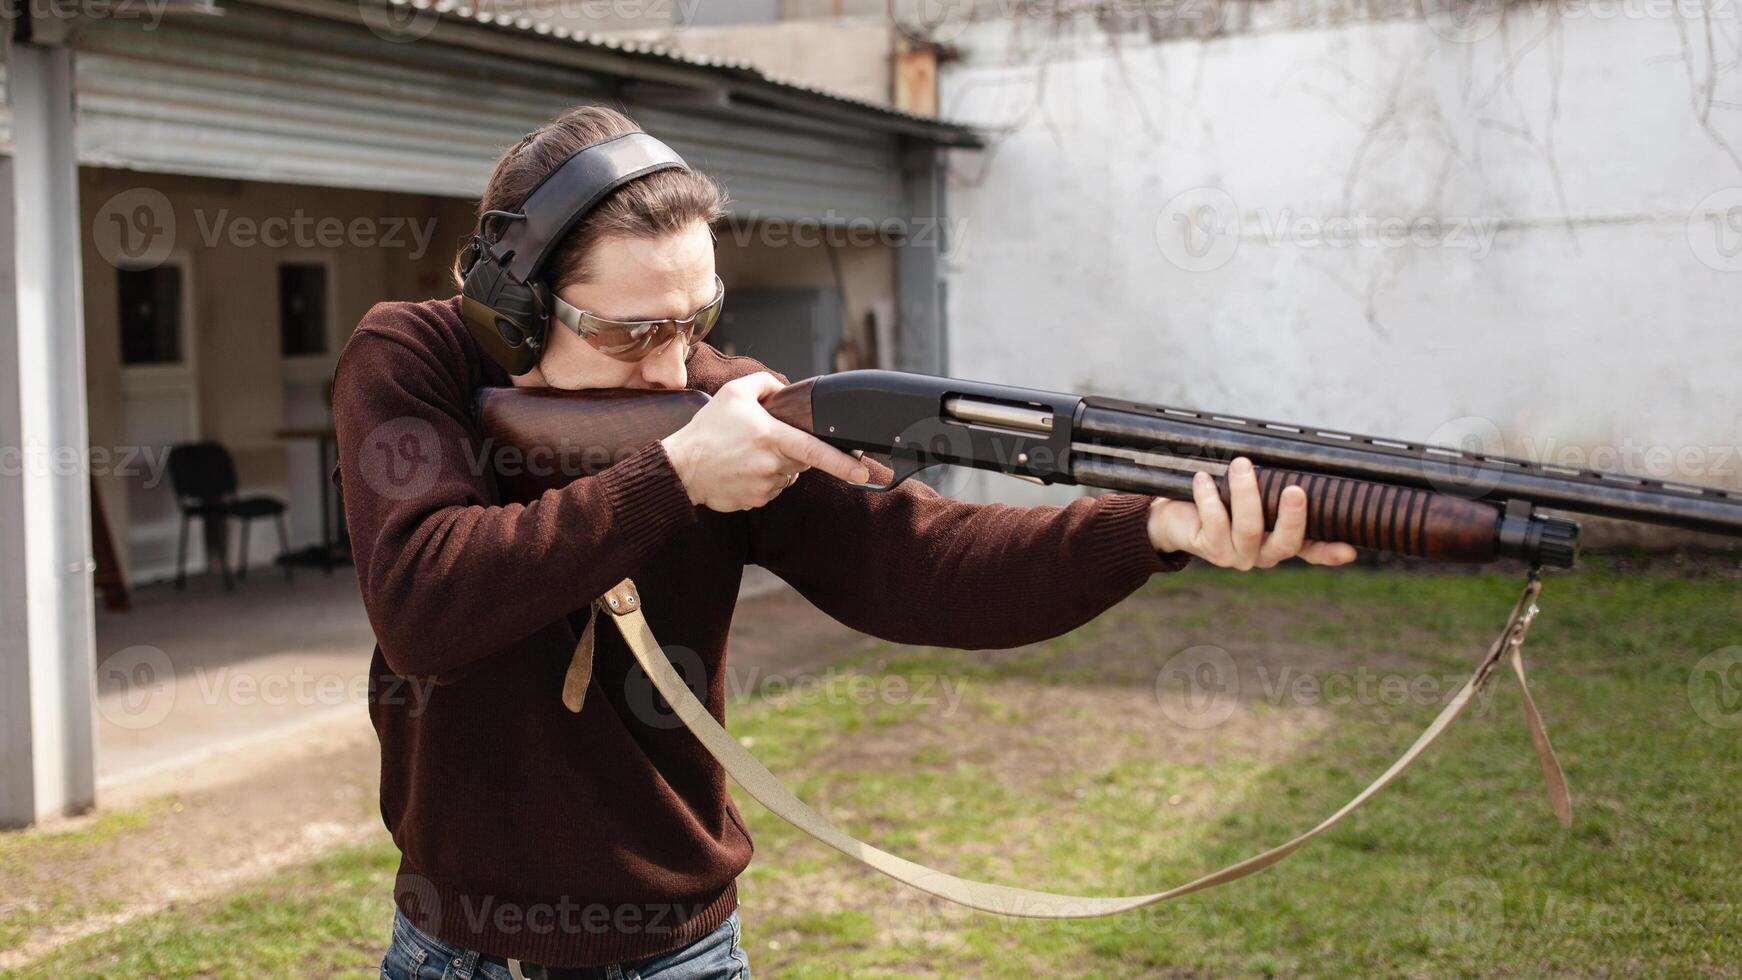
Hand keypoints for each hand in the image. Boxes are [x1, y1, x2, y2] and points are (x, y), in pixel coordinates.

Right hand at [660, 372, 870, 511]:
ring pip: (787, 475)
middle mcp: (771, 464)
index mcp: (771, 437)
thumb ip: (765, 384)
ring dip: (777, 465)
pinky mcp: (756, 501)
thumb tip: (784, 389)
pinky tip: (742, 469)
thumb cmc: (706, 430)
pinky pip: (772, 489)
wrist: (681, 467)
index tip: (862, 470)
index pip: (814, 450)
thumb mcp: (734, 393)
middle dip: (793, 449)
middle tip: (765, 439)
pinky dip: (763, 479)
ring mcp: (764, 486)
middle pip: (802, 460)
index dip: (842, 462)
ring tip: (747, 454)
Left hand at [1146, 457, 1358, 569]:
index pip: (1312, 549)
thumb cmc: (1221, 499)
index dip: (1330, 552)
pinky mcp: (1211, 550)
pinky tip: (1204, 478)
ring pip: (1248, 529)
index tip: (1350, 550)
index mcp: (1280, 540)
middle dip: (1292, 517)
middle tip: (1295, 490)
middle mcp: (1263, 553)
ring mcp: (1238, 556)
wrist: (1175, 516)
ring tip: (1241, 464)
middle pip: (1285, 543)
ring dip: (1245, 494)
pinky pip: (1215, 523)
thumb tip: (1297, 459)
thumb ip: (1273, 487)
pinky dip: (1210, 496)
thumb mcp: (1252, 493)